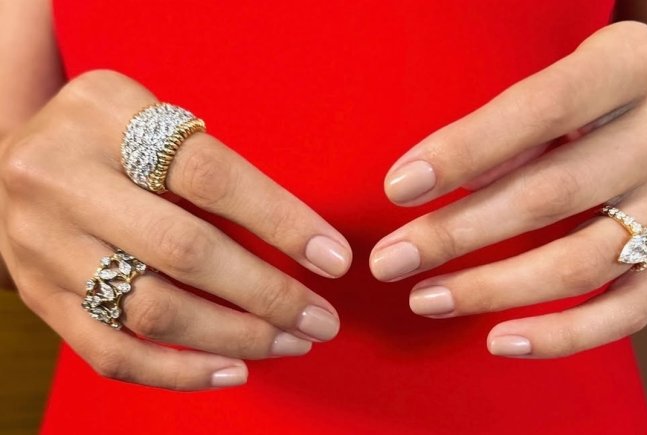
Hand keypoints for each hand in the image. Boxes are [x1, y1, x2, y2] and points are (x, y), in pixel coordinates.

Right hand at [0, 70, 351, 389]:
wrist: (14, 163)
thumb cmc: (109, 138)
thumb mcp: (148, 116)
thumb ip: (204, 162)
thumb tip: (300, 238)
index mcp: (105, 114)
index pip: (210, 175)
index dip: (280, 221)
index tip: (333, 260)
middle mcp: (62, 178)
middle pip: (184, 251)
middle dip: (268, 294)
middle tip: (323, 319)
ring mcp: (42, 244)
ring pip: (152, 310)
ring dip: (236, 336)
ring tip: (292, 342)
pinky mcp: (38, 297)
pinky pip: (111, 353)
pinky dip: (180, 372)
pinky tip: (235, 370)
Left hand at [370, 21, 646, 357]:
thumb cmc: (604, 99)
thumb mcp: (566, 83)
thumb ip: (512, 126)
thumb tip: (443, 186)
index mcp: (635, 64)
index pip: (539, 109)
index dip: (463, 151)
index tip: (397, 189)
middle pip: (551, 195)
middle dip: (456, 234)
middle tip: (390, 260)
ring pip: (581, 264)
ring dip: (492, 290)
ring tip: (426, 299)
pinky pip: (625, 314)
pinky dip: (558, 335)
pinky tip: (498, 340)